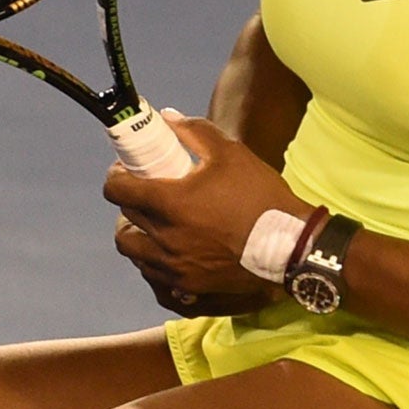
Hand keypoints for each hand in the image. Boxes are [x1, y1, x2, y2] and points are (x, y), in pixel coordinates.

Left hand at [104, 112, 306, 312]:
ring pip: (134, 252)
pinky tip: (171, 251)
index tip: (127, 170)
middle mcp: (164, 239)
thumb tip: (166, 118)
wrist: (291, 248)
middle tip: (146, 193)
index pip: (117, 190)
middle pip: (123, 222)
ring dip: (138, 235)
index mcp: (170, 203)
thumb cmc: (261, 197)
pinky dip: (154, 261)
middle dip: (129, 204)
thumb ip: (195, 132)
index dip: (116, 176)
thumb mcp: (231, 153)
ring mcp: (174, 269)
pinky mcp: (187, 289)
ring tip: (156, 225)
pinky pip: (153, 275)